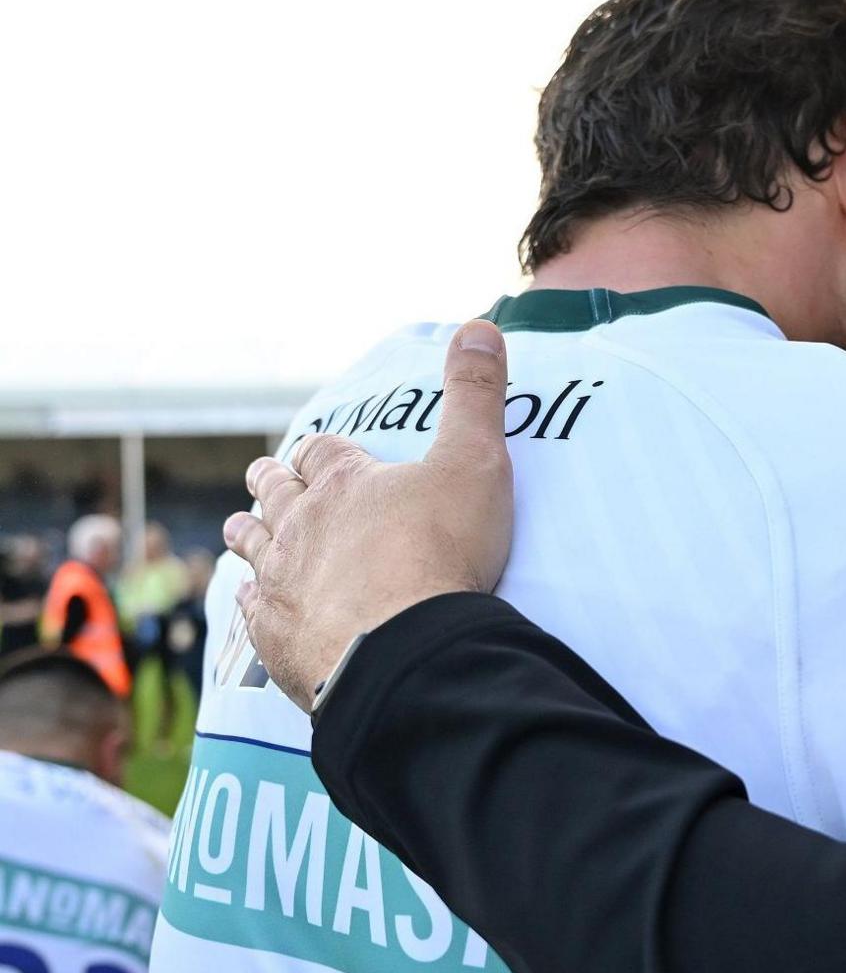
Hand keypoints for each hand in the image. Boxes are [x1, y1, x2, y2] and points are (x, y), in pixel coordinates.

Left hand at [225, 320, 515, 711]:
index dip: (319, 448)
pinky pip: (251, 613)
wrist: (406, 648)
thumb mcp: (475, 462)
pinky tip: (250, 604)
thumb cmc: (442, 552)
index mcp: (344, 482)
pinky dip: (250, 603)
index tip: (315, 448)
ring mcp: (282, 583)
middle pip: (275, 493)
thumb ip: (476, 396)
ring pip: (252, 548)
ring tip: (238, 528)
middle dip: (271, 482)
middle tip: (264, 476)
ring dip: (246, 534)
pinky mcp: (277, 637)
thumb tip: (479, 325)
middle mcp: (300, 526)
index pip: (322, 451)